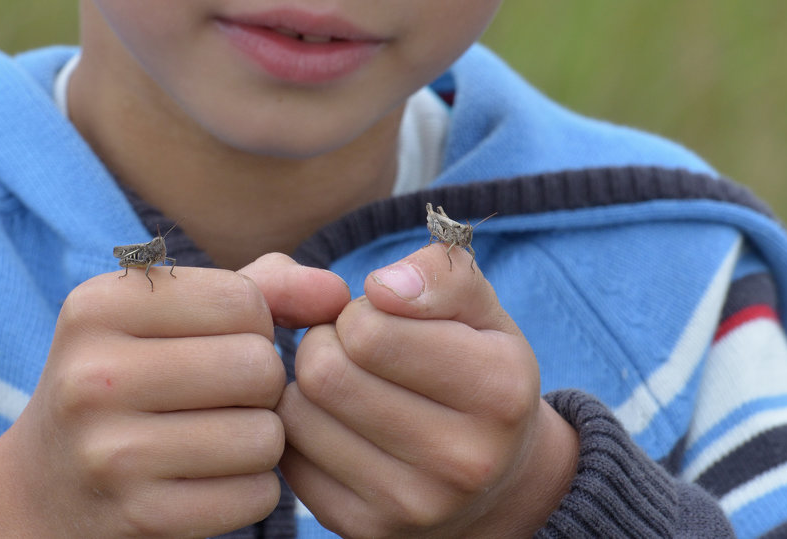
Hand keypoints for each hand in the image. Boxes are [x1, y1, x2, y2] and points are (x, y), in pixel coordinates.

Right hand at [0, 258, 347, 538]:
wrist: (43, 489)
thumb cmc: (130, 381)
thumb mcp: (168, 318)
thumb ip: (261, 287)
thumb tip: (337, 295)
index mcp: (99, 305)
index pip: (243, 300)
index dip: (254, 326)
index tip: (217, 345)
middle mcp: (93, 375)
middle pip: (258, 366)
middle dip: (262, 385)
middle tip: (227, 397)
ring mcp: (110, 452)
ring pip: (264, 436)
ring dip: (262, 441)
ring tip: (221, 437)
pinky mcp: (139, 517)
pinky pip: (256, 496)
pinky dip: (252, 490)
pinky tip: (213, 480)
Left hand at [277, 243, 579, 537]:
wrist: (491, 477)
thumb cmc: (474, 365)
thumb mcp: (476, 308)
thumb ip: (438, 273)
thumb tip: (382, 287)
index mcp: (497, 390)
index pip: (369, 330)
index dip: (358, 311)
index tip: (380, 321)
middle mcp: (463, 460)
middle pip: (325, 373)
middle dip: (325, 343)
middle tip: (353, 351)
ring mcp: (414, 505)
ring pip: (298, 415)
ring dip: (307, 386)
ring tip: (345, 384)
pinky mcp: (366, 531)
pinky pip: (289, 459)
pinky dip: (300, 430)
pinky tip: (335, 424)